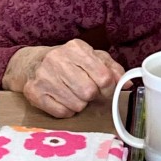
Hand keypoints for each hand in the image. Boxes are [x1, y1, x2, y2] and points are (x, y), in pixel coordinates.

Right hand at [2, 39, 125, 117]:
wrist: (32, 63)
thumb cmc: (69, 61)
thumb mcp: (93, 58)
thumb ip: (113, 69)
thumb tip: (128, 83)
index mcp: (76, 48)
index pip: (104, 77)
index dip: (109, 88)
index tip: (106, 90)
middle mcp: (57, 59)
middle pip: (89, 92)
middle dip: (93, 96)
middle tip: (88, 92)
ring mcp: (43, 76)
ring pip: (76, 104)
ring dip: (80, 104)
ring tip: (73, 94)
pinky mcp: (33, 92)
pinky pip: (61, 112)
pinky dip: (66, 110)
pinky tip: (62, 99)